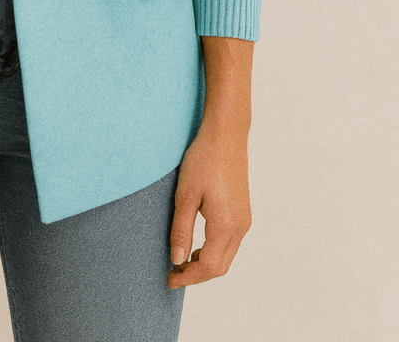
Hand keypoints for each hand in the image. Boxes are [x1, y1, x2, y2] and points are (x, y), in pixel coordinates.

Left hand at [166, 119, 251, 288]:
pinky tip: (197, 244)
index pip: (208, 266)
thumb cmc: (204, 160)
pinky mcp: (243, 212)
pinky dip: (214, 251)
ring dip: (206, 263)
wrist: (226, 136)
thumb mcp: (185, 195)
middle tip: (173, 272)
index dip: (188, 277)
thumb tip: (177, 260)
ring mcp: (244, 220)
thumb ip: (181, 230)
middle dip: (197, 274)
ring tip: (181, 259)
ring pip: (226, 256)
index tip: (169, 279)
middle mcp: (240, 227)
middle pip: (220, 266)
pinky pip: (230, 242)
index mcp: (226, 226)